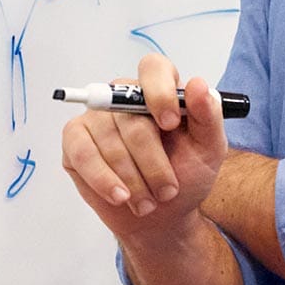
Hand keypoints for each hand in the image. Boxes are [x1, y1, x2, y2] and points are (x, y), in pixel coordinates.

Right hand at [59, 53, 229, 243]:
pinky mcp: (75, 139)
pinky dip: (103, 179)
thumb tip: (198, 85)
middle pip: (130, 117)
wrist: (163, 215)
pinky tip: (120, 196)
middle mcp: (124, 97)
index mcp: (160, 90)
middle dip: (152, 162)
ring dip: (132, 179)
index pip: (153, 69)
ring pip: (109, 141)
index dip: (160, 93)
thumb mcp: (210, 149)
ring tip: (147, 202)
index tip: (171, 124)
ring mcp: (96, 117)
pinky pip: (83, 154)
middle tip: (167, 190)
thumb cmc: (186, 175)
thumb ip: (208, 115)